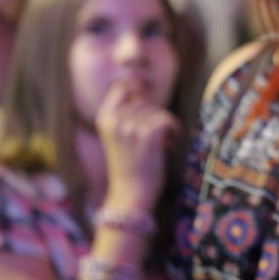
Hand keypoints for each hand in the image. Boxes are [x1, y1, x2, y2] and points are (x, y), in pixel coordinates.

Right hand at [96, 77, 180, 212]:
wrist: (130, 193)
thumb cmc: (129, 164)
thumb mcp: (119, 135)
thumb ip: (127, 113)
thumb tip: (145, 87)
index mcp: (104, 119)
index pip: (122, 86)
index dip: (139, 88)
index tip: (149, 101)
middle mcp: (115, 121)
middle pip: (145, 98)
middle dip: (154, 113)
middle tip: (153, 135)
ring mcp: (130, 128)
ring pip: (158, 110)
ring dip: (164, 124)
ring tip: (158, 143)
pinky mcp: (147, 135)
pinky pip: (168, 119)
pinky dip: (174, 129)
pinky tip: (169, 142)